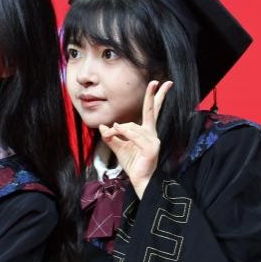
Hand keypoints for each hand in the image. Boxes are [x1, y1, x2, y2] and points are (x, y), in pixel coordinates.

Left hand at [99, 79, 172, 198]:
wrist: (139, 180)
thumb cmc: (133, 164)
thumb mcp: (118, 147)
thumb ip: (111, 136)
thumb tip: (103, 126)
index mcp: (146, 131)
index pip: (151, 111)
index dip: (154, 97)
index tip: (157, 83)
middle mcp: (152, 133)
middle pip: (152, 111)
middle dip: (154, 95)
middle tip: (157, 81)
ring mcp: (153, 140)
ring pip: (132, 126)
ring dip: (119, 129)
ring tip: (111, 133)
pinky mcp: (151, 149)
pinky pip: (135, 136)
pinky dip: (125, 132)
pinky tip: (118, 131)